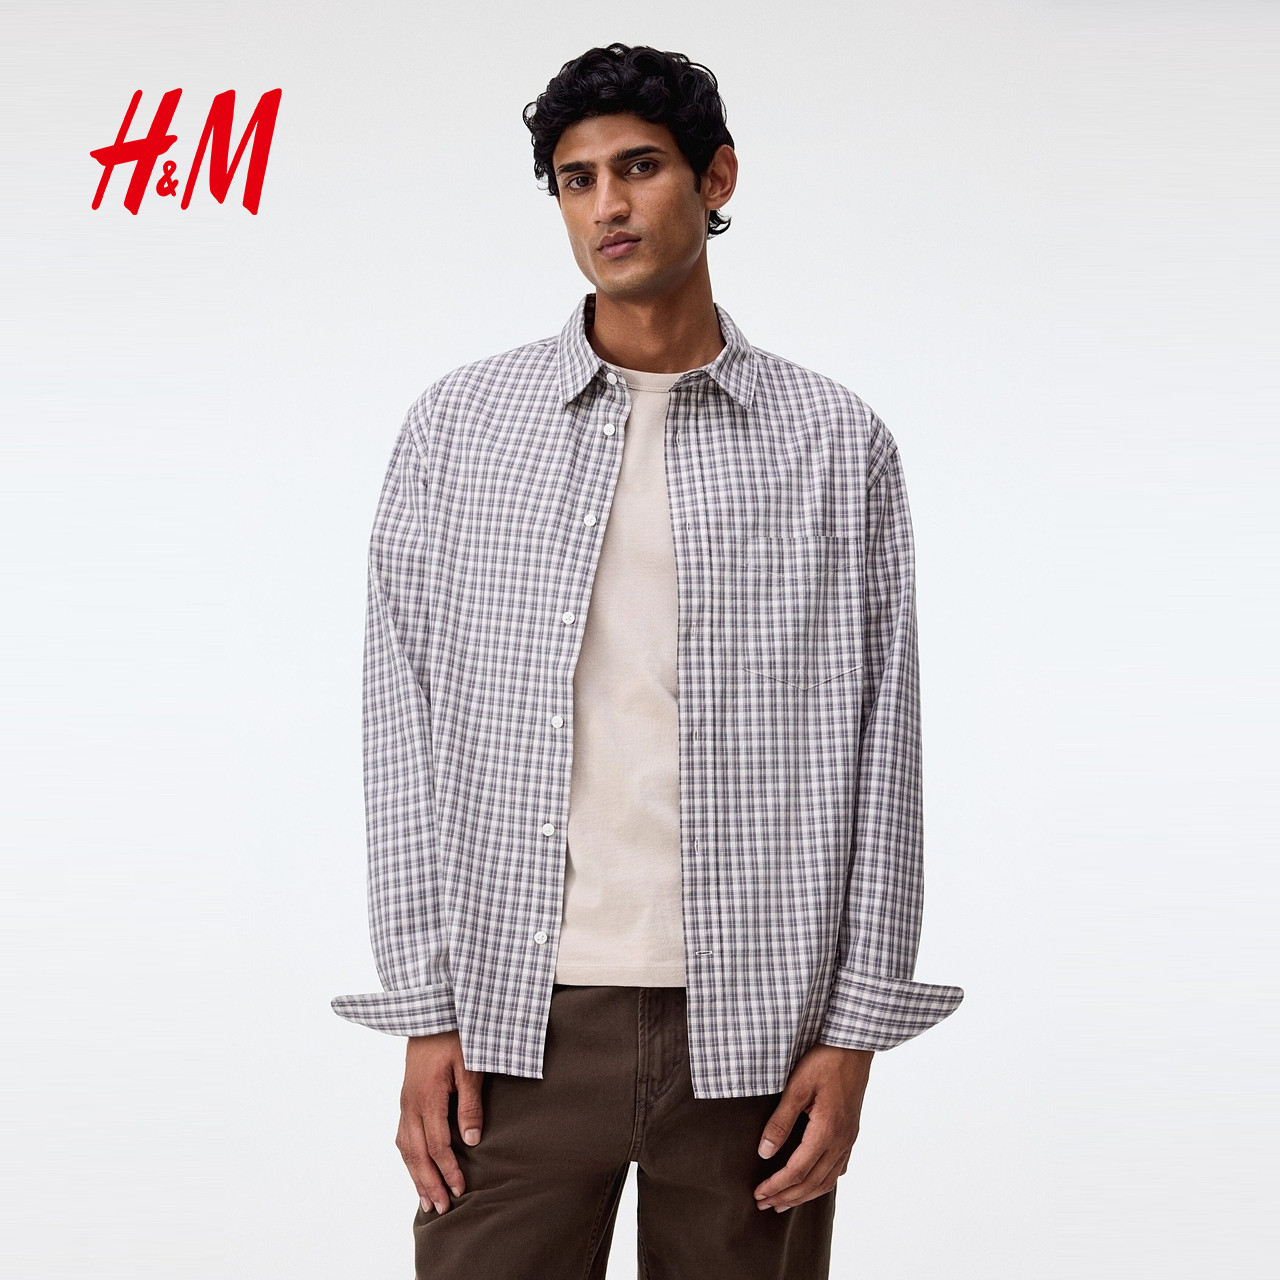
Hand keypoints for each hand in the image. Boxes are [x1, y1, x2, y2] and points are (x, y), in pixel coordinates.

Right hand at [396, 1029, 484, 1215]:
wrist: (432, 1012)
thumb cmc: (456, 1035)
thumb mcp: (470, 1065)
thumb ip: (470, 1104)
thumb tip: (472, 1141)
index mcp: (426, 1096)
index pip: (437, 1143)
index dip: (448, 1168)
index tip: (461, 1188)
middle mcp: (410, 1103)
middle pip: (416, 1153)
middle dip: (429, 1182)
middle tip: (442, 1208)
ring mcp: (405, 1102)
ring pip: (406, 1148)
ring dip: (416, 1176)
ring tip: (427, 1201)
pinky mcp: (406, 1099)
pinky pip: (403, 1136)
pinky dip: (409, 1158)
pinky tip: (416, 1170)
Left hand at [753, 1043, 872, 1211]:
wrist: (854, 1043)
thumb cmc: (824, 1059)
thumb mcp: (796, 1086)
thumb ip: (780, 1121)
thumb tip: (764, 1152)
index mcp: (827, 1131)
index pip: (798, 1171)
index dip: (777, 1185)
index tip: (758, 1194)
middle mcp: (841, 1140)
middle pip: (813, 1182)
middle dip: (787, 1196)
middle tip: (764, 1204)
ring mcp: (849, 1137)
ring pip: (828, 1179)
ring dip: (805, 1194)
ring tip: (784, 1202)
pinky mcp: (851, 1131)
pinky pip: (838, 1167)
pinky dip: (822, 1182)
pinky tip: (813, 1182)